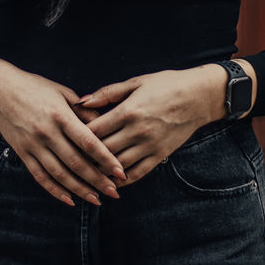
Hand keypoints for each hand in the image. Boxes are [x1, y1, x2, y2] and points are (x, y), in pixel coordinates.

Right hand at [0, 57, 125, 206]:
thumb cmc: (35, 87)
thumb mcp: (62, 92)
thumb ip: (83, 110)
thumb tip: (106, 124)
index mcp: (60, 115)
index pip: (87, 142)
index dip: (106, 159)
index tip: (120, 171)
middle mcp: (46, 132)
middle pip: (76, 162)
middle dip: (97, 180)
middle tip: (115, 191)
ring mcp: (33, 144)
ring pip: (59, 174)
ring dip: (79, 189)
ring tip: (96, 199)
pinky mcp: (22, 153)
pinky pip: (40, 176)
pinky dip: (55, 190)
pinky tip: (69, 200)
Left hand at [79, 65, 227, 186]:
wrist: (199, 96)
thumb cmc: (166, 84)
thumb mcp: (136, 82)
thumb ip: (108, 93)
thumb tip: (82, 101)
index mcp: (128, 111)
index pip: (95, 130)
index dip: (78, 136)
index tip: (66, 139)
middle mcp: (137, 131)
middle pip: (102, 150)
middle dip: (85, 156)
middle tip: (69, 160)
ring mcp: (149, 145)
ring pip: (118, 165)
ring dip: (101, 171)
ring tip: (86, 173)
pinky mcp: (160, 155)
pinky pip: (137, 173)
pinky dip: (122, 180)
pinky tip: (111, 181)